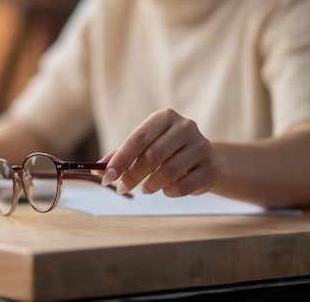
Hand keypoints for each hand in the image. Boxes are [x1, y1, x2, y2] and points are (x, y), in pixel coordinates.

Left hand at [100, 109, 220, 196]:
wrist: (204, 159)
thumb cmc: (167, 151)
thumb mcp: (144, 148)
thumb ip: (121, 156)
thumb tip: (98, 169)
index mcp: (164, 117)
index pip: (137, 139)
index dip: (120, 160)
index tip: (106, 176)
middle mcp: (185, 127)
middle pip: (152, 156)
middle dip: (132, 176)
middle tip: (121, 188)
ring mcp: (202, 146)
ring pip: (168, 172)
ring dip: (150, 185)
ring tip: (145, 188)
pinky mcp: (211, 167)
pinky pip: (183, 186)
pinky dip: (169, 192)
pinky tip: (166, 189)